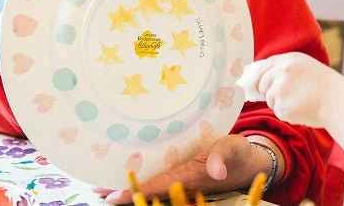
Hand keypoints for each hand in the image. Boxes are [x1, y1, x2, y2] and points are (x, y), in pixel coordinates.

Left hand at [95, 134, 271, 203]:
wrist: (247, 164)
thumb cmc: (238, 154)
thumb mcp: (233, 148)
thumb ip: (222, 156)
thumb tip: (215, 170)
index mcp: (190, 177)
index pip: (158, 186)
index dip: (137, 191)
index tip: (113, 196)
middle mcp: (181, 183)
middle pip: (148, 191)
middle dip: (124, 191)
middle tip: (96, 191)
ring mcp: (180, 182)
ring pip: (150, 187)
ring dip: (128, 188)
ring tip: (100, 188)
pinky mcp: (182, 177)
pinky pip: (158, 181)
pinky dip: (141, 181)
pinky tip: (125, 177)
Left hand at [238, 52, 343, 128]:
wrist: (338, 102)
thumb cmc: (325, 87)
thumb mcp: (306, 67)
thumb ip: (286, 69)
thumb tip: (260, 79)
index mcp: (289, 59)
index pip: (263, 65)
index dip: (258, 76)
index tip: (254, 84)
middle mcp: (282, 70)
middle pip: (261, 83)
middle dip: (270, 92)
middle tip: (289, 96)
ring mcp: (280, 88)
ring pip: (269, 98)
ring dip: (280, 103)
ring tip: (300, 101)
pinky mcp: (281, 105)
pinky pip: (277, 111)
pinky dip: (287, 113)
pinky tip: (301, 109)